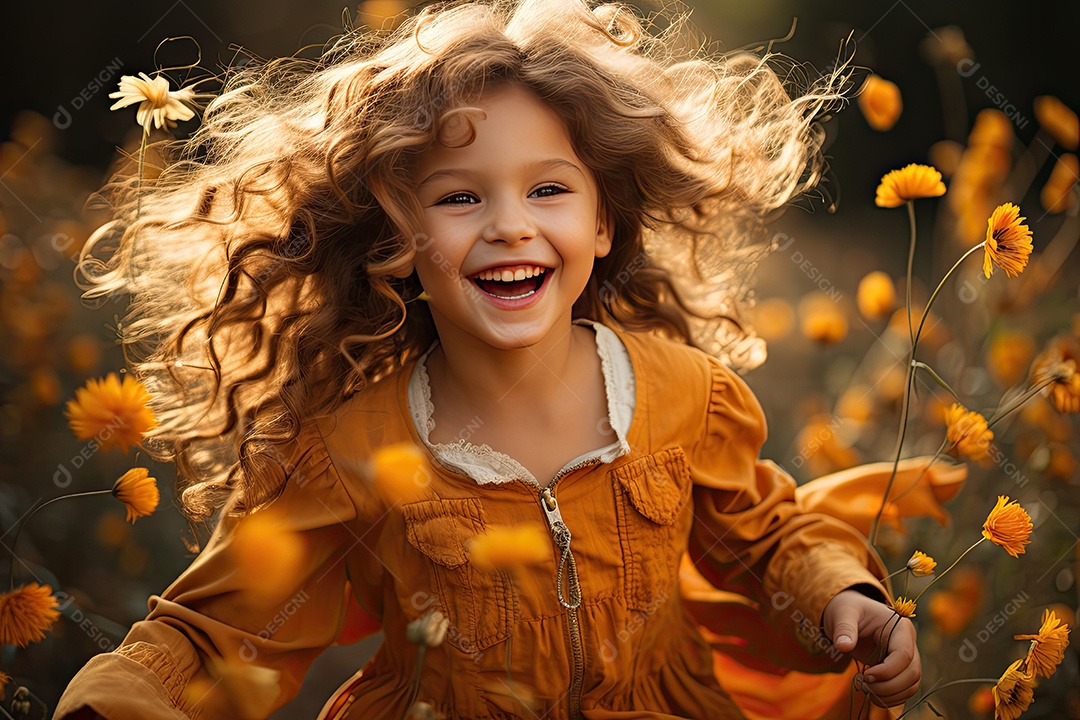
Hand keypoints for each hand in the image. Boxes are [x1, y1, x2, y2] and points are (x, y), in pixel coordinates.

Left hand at [822, 588, 920, 706]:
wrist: (850, 614)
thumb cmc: (848, 610)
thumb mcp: (843, 614)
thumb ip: (844, 628)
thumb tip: (843, 646)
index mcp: (900, 627)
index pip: (904, 655)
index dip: (887, 671)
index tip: (865, 676)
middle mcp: (909, 642)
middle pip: (912, 673)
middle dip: (888, 686)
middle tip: (864, 686)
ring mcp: (908, 657)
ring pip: (911, 684)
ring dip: (891, 695)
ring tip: (867, 691)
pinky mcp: (901, 669)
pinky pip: (905, 689)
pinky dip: (892, 697)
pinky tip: (873, 696)